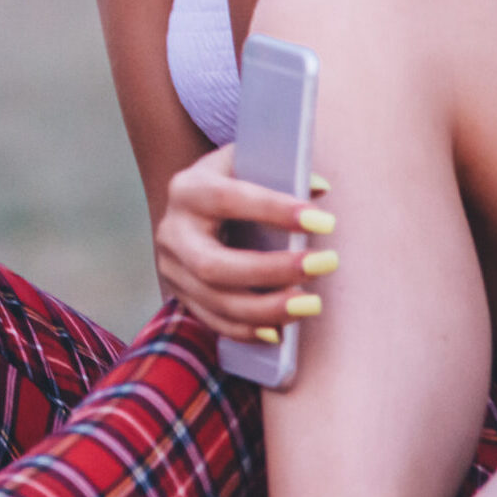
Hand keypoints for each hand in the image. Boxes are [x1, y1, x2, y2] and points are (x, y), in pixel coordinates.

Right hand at [155, 144, 337, 341]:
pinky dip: (248, 331)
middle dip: (272, 271)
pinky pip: (213, 322)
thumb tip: (318, 187)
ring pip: (216, 300)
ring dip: (267, 308)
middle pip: (215, 263)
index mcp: (188, 189)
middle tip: (323, 265)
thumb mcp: (245, 164)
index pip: (228, 199)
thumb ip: (279, 170)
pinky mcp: (180, 295)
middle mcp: (172, 230)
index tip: (324, 222)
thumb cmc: (230, 182)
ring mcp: (172, 268)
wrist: (190, 206)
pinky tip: (281, 331)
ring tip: (312, 303)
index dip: (275, 210)